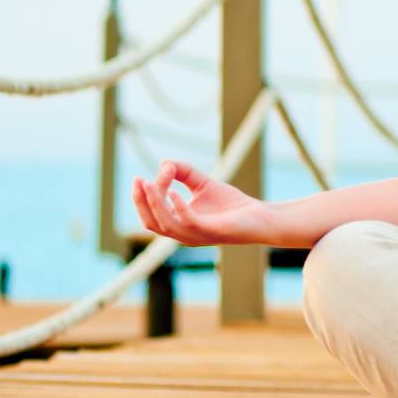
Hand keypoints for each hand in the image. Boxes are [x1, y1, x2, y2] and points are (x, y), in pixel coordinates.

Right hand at [131, 160, 272, 246]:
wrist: (260, 217)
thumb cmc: (231, 205)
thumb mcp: (203, 184)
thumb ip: (184, 172)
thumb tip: (164, 163)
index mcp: (179, 225)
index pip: (152, 214)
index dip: (145, 196)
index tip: (148, 174)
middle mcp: (184, 234)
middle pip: (151, 223)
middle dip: (140, 202)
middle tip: (137, 180)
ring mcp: (196, 235)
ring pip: (166, 224)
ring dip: (155, 204)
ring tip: (149, 183)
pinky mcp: (211, 232)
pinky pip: (189, 222)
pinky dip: (178, 207)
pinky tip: (173, 191)